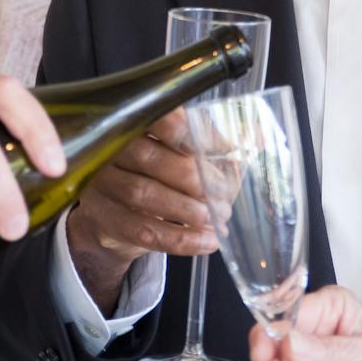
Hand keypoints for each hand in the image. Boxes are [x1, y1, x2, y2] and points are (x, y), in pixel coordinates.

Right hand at [64, 110, 214, 309]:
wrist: (118, 211)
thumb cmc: (158, 171)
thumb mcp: (183, 150)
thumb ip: (216, 142)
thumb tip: (259, 137)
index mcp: (134, 120)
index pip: (160, 118)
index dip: (195, 134)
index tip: (228, 150)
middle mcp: (110, 148)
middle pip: (149, 158)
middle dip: (194, 179)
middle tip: (223, 195)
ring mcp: (101, 184)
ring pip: (143, 195)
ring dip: (187, 210)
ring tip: (216, 218)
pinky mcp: (105, 218)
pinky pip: (143, 232)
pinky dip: (180, 240)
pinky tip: (206, 242)